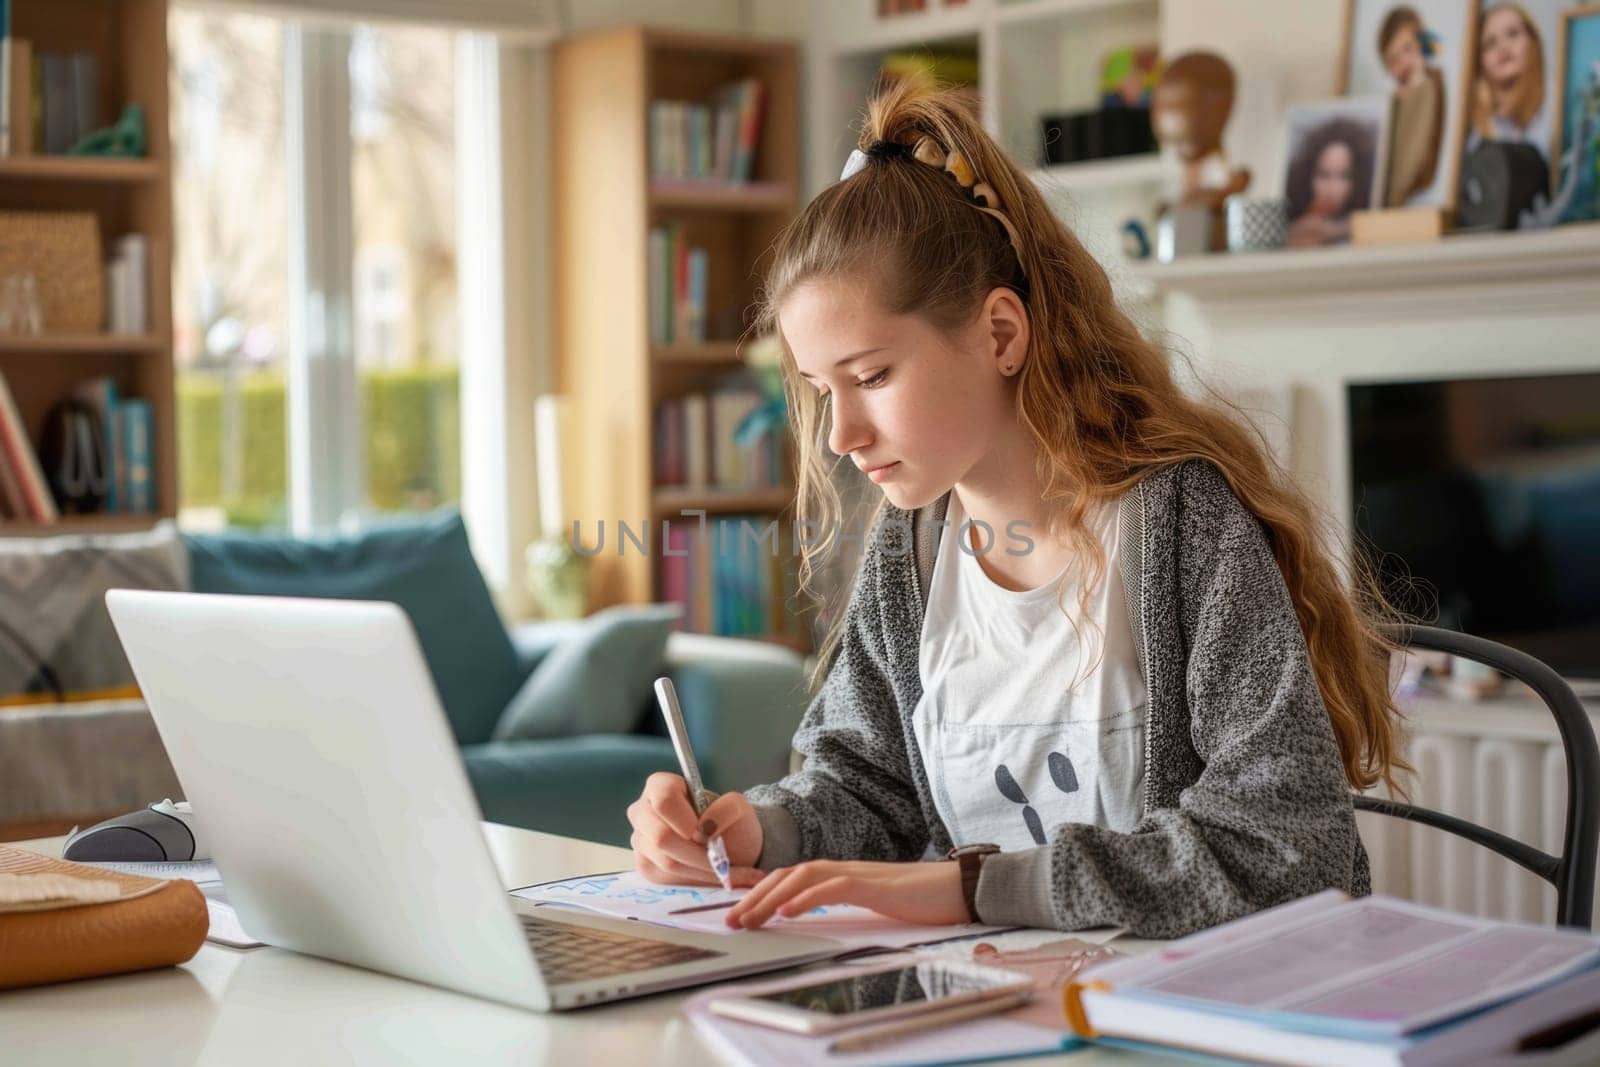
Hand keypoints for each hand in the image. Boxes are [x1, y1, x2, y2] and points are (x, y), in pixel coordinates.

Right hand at [626, 772, 763, 886]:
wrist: (729, 846)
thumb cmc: (729, 822)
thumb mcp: (738, 808)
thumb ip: (726, 809)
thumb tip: (704, 828)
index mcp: (659, 786)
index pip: (664, 800)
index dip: (686, 820)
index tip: (707, 836)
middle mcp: (643, 811)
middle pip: (661, 836)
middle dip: (697, 854)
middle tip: (724, 861)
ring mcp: (641, 840)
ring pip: (667, 861)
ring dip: (702, 870)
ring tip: (729, 872)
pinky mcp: (646, 866)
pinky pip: (668, 878)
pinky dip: (697, 881)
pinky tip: (717, 878)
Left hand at [724, 860, 967, 929]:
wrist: (959, 888)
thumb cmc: (921, 899)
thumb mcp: (874, 903)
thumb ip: (846, 902)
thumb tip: (815, 911)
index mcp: (842, 874)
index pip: (792, 878)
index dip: (763, 892)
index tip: (739, 912)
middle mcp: (845, 869)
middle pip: (789, 875)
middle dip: (756, 897)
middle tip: (732, 920)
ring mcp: (859, 874)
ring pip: (804, 878)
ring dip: (772, 898)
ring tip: (750, 918)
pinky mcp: (875, 885)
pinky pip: (834, 887)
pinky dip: (807, 897)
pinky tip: (788, 912)